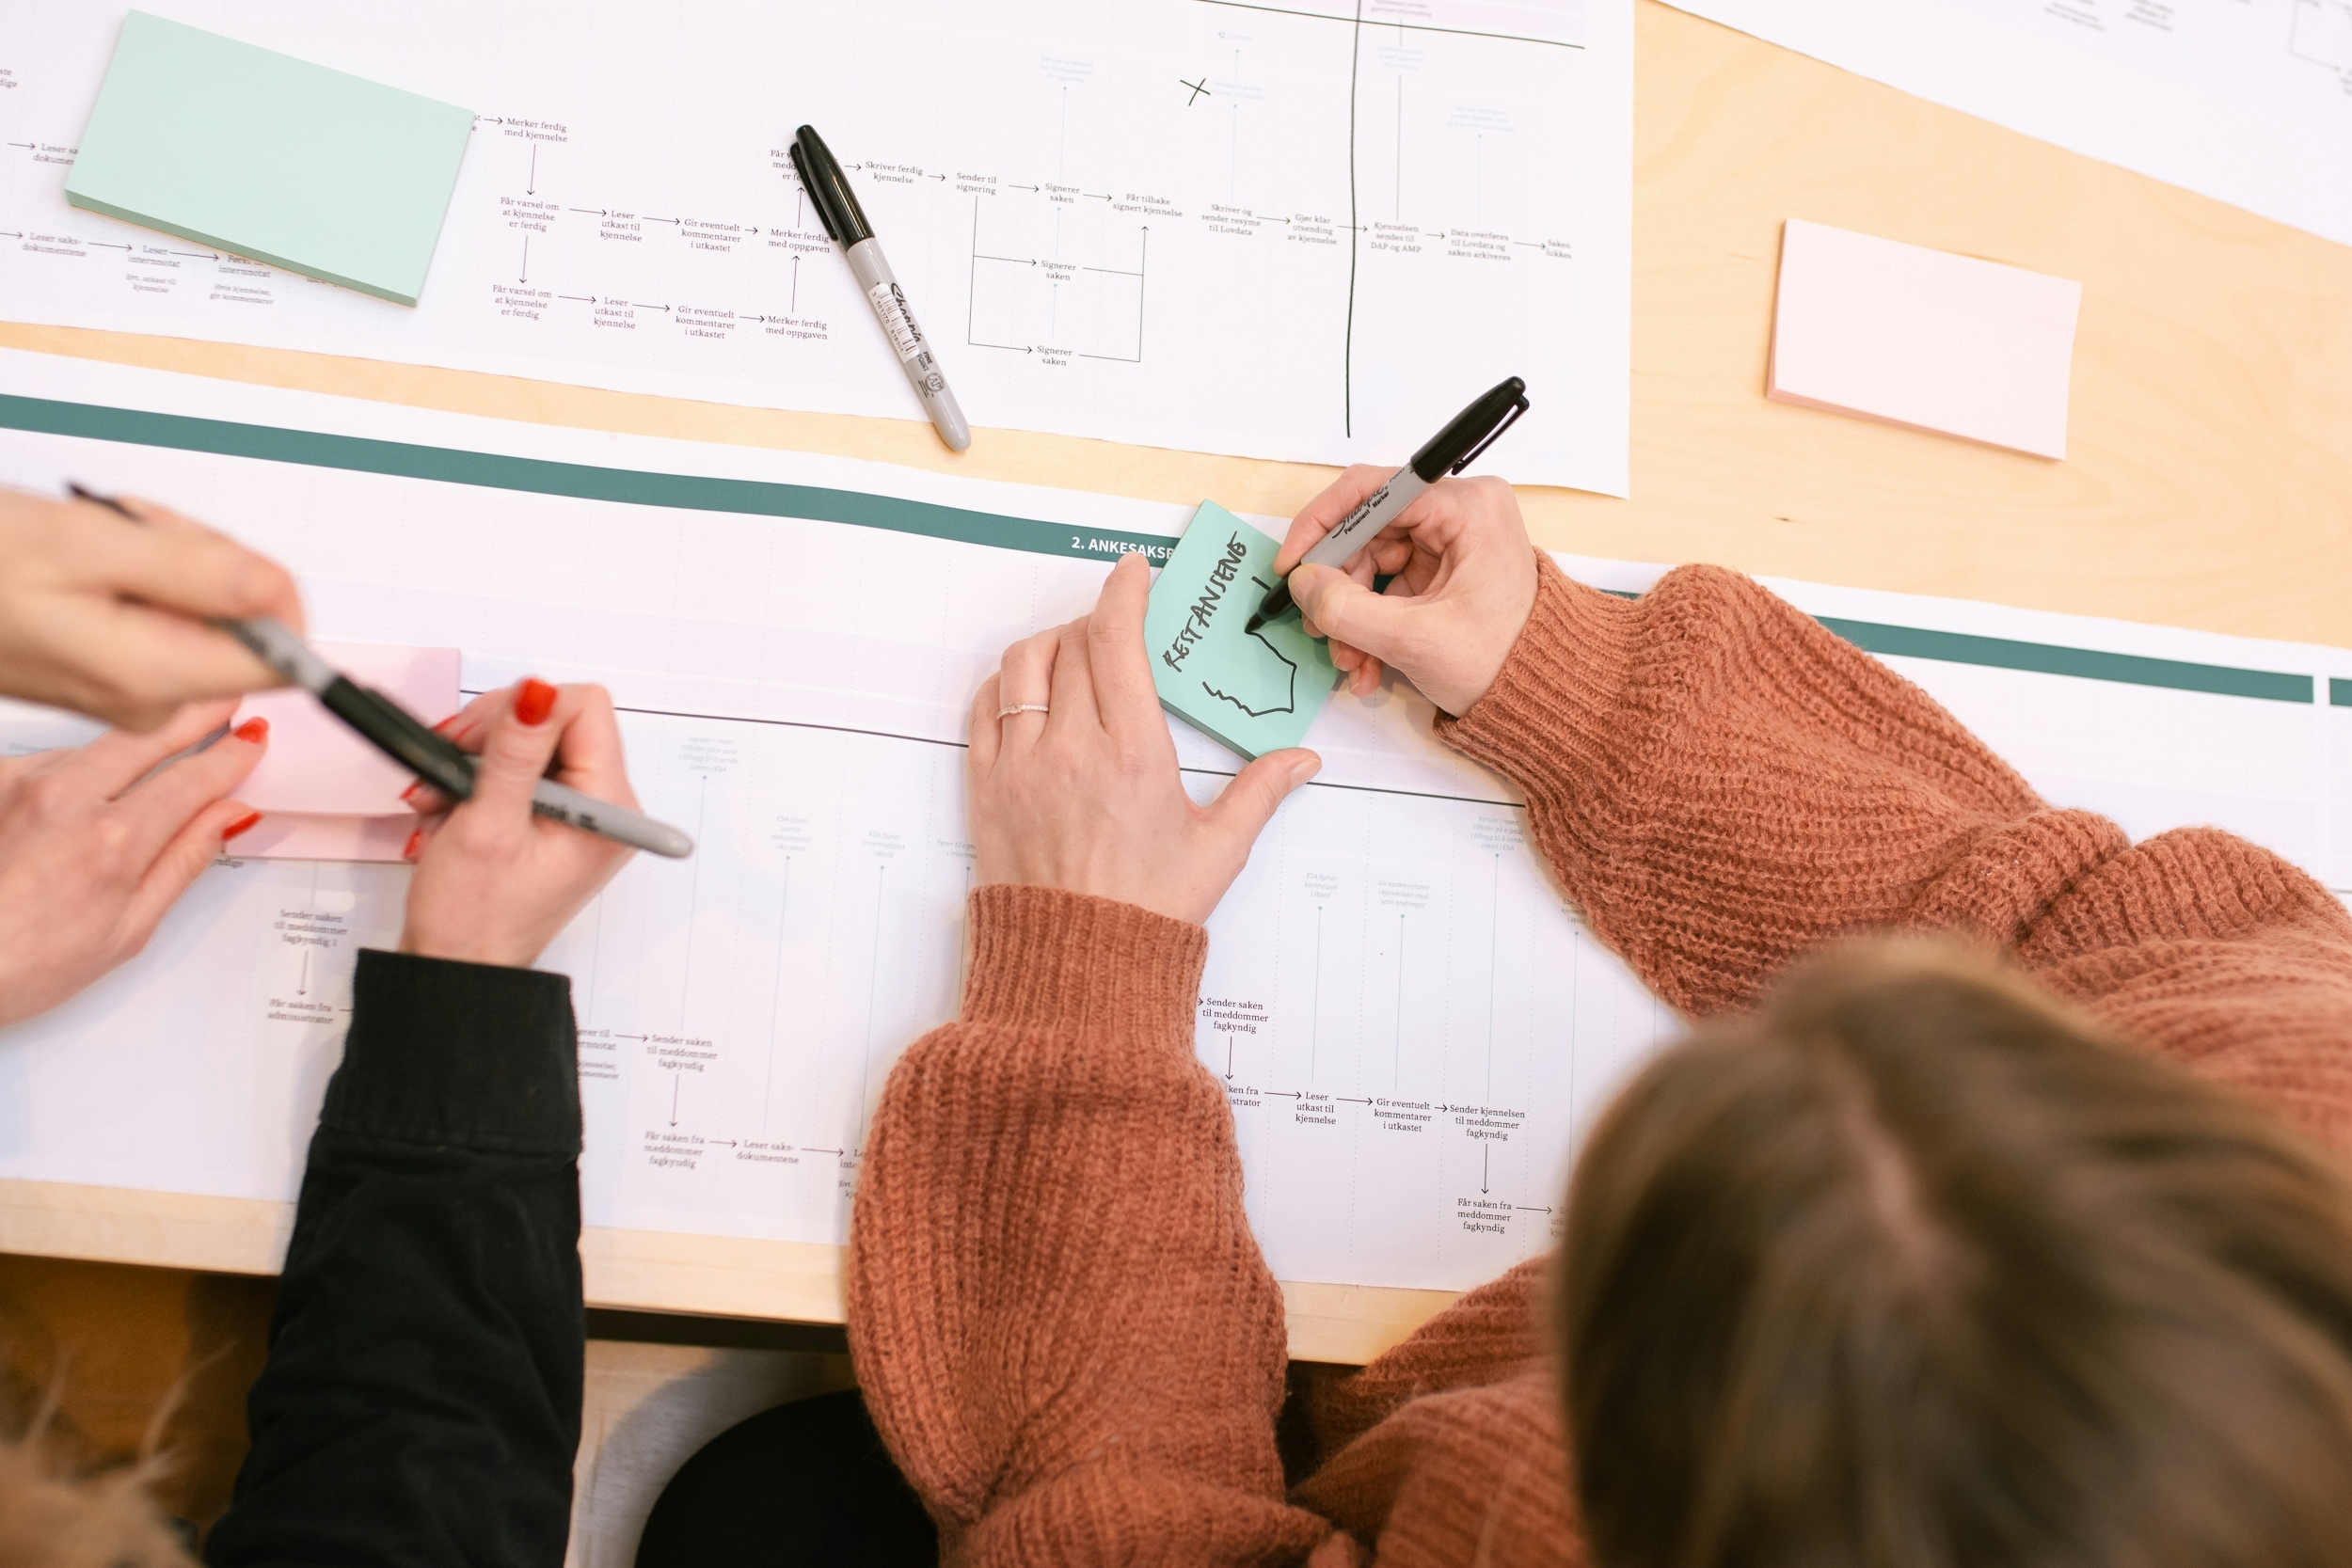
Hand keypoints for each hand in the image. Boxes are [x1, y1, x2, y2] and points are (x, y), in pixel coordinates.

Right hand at [0, 488, 304, 729]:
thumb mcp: (88, 545)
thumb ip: (195, 571)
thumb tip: (278, 593)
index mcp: (151, 676)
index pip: (278, 659)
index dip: (268, 594)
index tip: (214, 555)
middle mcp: (149, 699)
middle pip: (241, 626)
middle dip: (199, 561)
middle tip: (132, 533)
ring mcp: (133, 689)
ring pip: (203, 611)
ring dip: (165, 559)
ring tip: (101, 541)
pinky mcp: (119, 669)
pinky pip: (165, 613)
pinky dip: (140, 573)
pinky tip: (89, 559)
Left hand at [0, 701, 267, 1028]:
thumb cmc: (21, 963)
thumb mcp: (128, 928)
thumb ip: (184, 861)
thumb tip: (228, 818)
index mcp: (112, 841)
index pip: (193, 779)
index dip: (231, 755)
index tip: (251, 738)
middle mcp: (63, 799)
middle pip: (149, 736)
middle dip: (192, 714)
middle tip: (221, 700)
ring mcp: (21, 783)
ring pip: (99, 746)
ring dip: (133, 745)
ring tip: (163, 744)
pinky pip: (54, 759)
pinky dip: (81, 768)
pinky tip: (92, 788)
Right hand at [400, 679, 637, 968]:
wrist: (458, 967)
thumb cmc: (475, 916)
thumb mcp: (489, 824)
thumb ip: (514, 753)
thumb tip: (536, 693)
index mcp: (608, 805)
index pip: (582, 706)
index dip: (524, 713)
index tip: (482, 745)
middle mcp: (604, 805)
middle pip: (555, 718)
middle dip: (492, 737)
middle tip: (453, 771)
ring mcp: (578, 810)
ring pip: (529, 740)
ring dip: (475, 760)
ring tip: (445, 800)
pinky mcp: (552, 815)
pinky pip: (517, 769)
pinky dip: (476, 779)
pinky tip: (452, 809)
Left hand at [970, 552, 1321, 925]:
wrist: (1078, 968)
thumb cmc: (1147, 912)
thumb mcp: (1218, 850)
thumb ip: (1261, 792)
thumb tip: (1302, 762)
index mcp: (1133, 752)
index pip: (1117, 639)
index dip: (1124, 593)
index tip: (1135, 574)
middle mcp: (1072, 747)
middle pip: (1073, 644)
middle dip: (1097, 622)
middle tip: (1117, 630)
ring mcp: (1021, 765)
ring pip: (1022, 665)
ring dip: (1049, 644)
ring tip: (1073, 655)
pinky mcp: (986, 787)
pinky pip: (984, 708)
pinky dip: (1005, 684)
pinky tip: (1029, 693)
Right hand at [1275, 468, 1537, 715]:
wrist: (1546, 698)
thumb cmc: (1506, 665)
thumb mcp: (1414, 640)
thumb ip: (1346, 610)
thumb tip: (1301, 583)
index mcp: (1466, 507)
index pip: (1372, 490)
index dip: (1321, 526)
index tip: (1292, 566)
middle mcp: (1459, 512)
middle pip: (1366, 533)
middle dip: (1338, 589)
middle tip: (1318, 629)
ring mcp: (1451, 542)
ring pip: (1371, 564)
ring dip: (1350, 617)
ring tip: (1350, 661)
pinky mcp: (1443, 571)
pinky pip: (1387, 587)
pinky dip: (1369, 625)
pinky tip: (1367, 664)